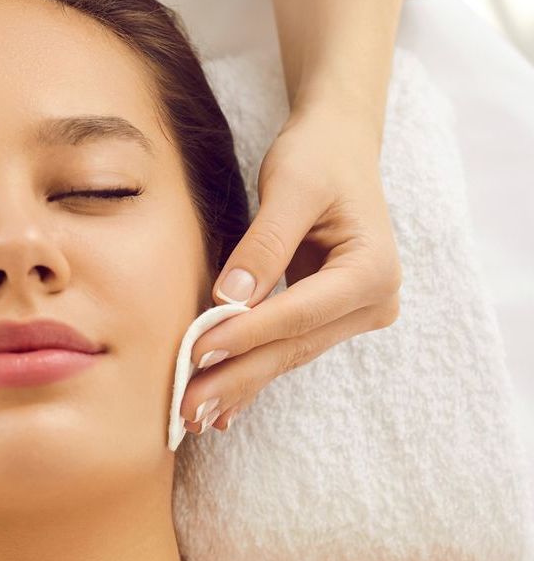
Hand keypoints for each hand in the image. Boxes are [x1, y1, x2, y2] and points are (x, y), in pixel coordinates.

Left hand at [181, 106, 401, 432]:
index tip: (198, 353)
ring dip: (237, 385)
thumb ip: (263, 244)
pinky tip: (220, 409)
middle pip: (293, 347)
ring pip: (287, 356)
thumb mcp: (290, 186)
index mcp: (372, 270)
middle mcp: (373, 301)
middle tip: (186, 408)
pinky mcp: (330, 318)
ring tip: (191, 415)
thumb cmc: (317, 157)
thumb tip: (228, 300)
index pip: (298, 313)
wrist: (340, 145)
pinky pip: (285, 349)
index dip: (246, 335)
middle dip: (235, 377)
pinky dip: (250, 373)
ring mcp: (356, 315)